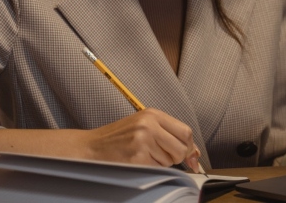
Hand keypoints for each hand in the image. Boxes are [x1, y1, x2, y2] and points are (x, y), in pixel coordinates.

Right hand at [82, 108, 201, 170]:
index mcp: (152, 114)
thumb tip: (194, 153)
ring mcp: (143, 141)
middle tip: (160, 156)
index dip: (189, 147)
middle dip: (176, 158)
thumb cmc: (117, 138)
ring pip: (169, 161)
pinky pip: (157, 169)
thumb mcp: (143, 126)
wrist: (91, 147)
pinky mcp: (137, 157)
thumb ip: (168, 134)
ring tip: (142, 155)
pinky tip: (137, 161)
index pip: (185, 131)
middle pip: (181, 148)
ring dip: (160, 163)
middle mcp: (149, 125)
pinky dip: (150, 169)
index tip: (190, 157)